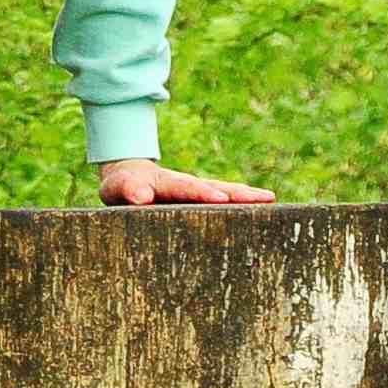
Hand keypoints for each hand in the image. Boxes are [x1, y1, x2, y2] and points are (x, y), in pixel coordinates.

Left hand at [98, 159, 274, 205]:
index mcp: (164, 182)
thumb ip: (126, 190)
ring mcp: (198, 191)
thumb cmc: (121, 187)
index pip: (184, 187)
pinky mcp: (203, 200)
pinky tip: (265, 210)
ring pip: (225, 191)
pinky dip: (244, 204)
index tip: (220, 199)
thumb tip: (139, 196)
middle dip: (237, 193)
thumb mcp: (116, 188)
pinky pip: (226, 200)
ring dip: (246, 197)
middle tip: (263, 198)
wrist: (129, 177)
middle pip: (215, 186)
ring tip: (270, 199)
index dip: (201, 193)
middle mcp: (187, 184)